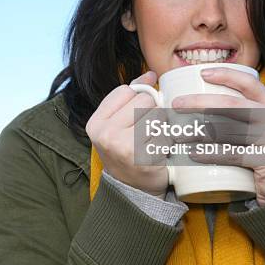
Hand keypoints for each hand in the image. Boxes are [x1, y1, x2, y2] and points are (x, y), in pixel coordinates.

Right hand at [86, 71, 168, 198]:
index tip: (138, 114)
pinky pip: (167, 133)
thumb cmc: (127, 151)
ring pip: (158, 114)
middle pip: (144, 100)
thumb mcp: (119, 123)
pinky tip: (160, 151)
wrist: (133, 191)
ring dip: (162, 125)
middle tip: (147, 130)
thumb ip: (132, 96)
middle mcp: (105, 134)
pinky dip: (169, 140)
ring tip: (154, 140)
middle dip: (152, 111)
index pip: (125, 91)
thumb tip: (150, 74)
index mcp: (96, 123)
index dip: (138, 98)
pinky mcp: (144, 157)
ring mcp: (124, 147)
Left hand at [171, 67, 264, 206]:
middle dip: (199, 102)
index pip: (248, 82)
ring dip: (197, 132)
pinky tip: (192, 153)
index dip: (225, 75)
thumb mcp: (257, 129)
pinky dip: (209, 154)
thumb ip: (238, 116)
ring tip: (178, 134)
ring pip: (226, 130)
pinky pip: (231, 154)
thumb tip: (198, 104)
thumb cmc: (263, 153)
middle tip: (176, 104)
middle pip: (230, 104)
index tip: (202, 72)